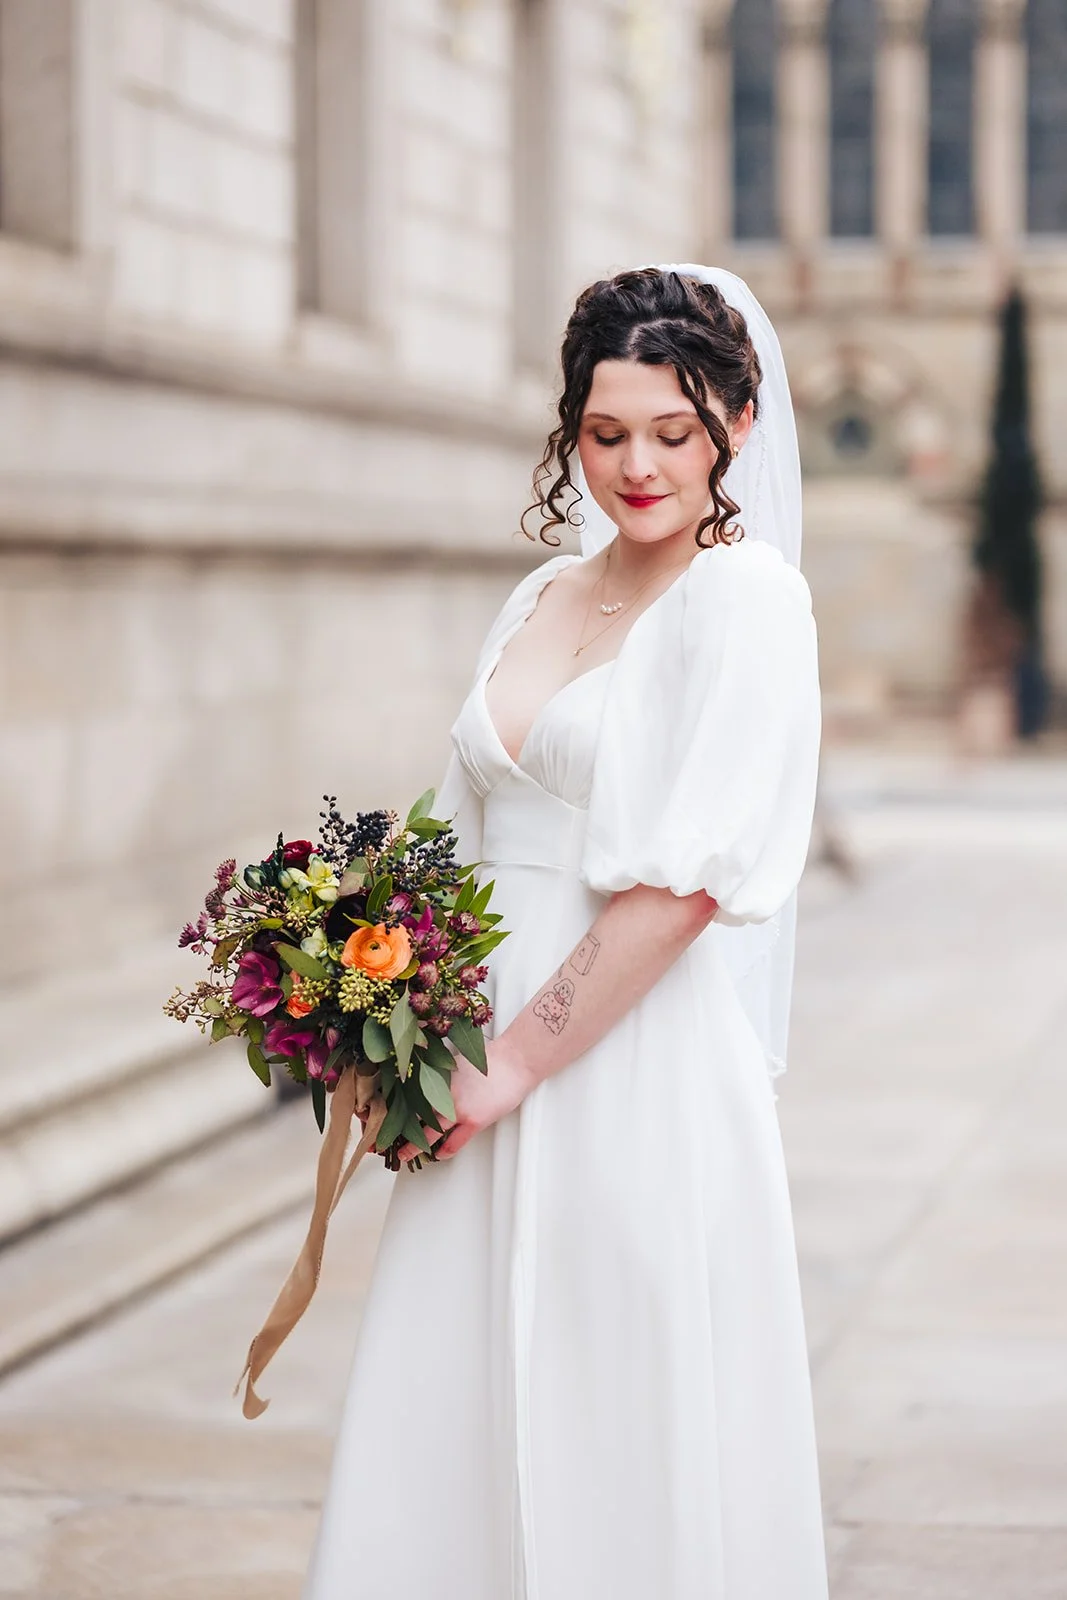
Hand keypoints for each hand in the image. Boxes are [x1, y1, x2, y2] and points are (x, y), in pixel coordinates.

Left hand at [395, 1038, 533, 1163]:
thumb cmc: (490, 1060)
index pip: (407, 1097)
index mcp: (436, 1077)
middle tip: (384, 1142)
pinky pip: (453, 1143)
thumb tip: (429, 1088)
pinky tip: (438, 1155)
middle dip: (398, 1130)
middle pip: (412, 1116)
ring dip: (414, 1146)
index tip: (383, 1118)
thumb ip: (440, 1077)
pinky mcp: (473, 1120)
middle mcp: (442, 1092)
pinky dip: (443, 1152)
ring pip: (428, 1133)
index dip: (393, 1110)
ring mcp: (457, 1108)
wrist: (514, 1061)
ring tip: (404, 1155)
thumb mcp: (456, 1064)